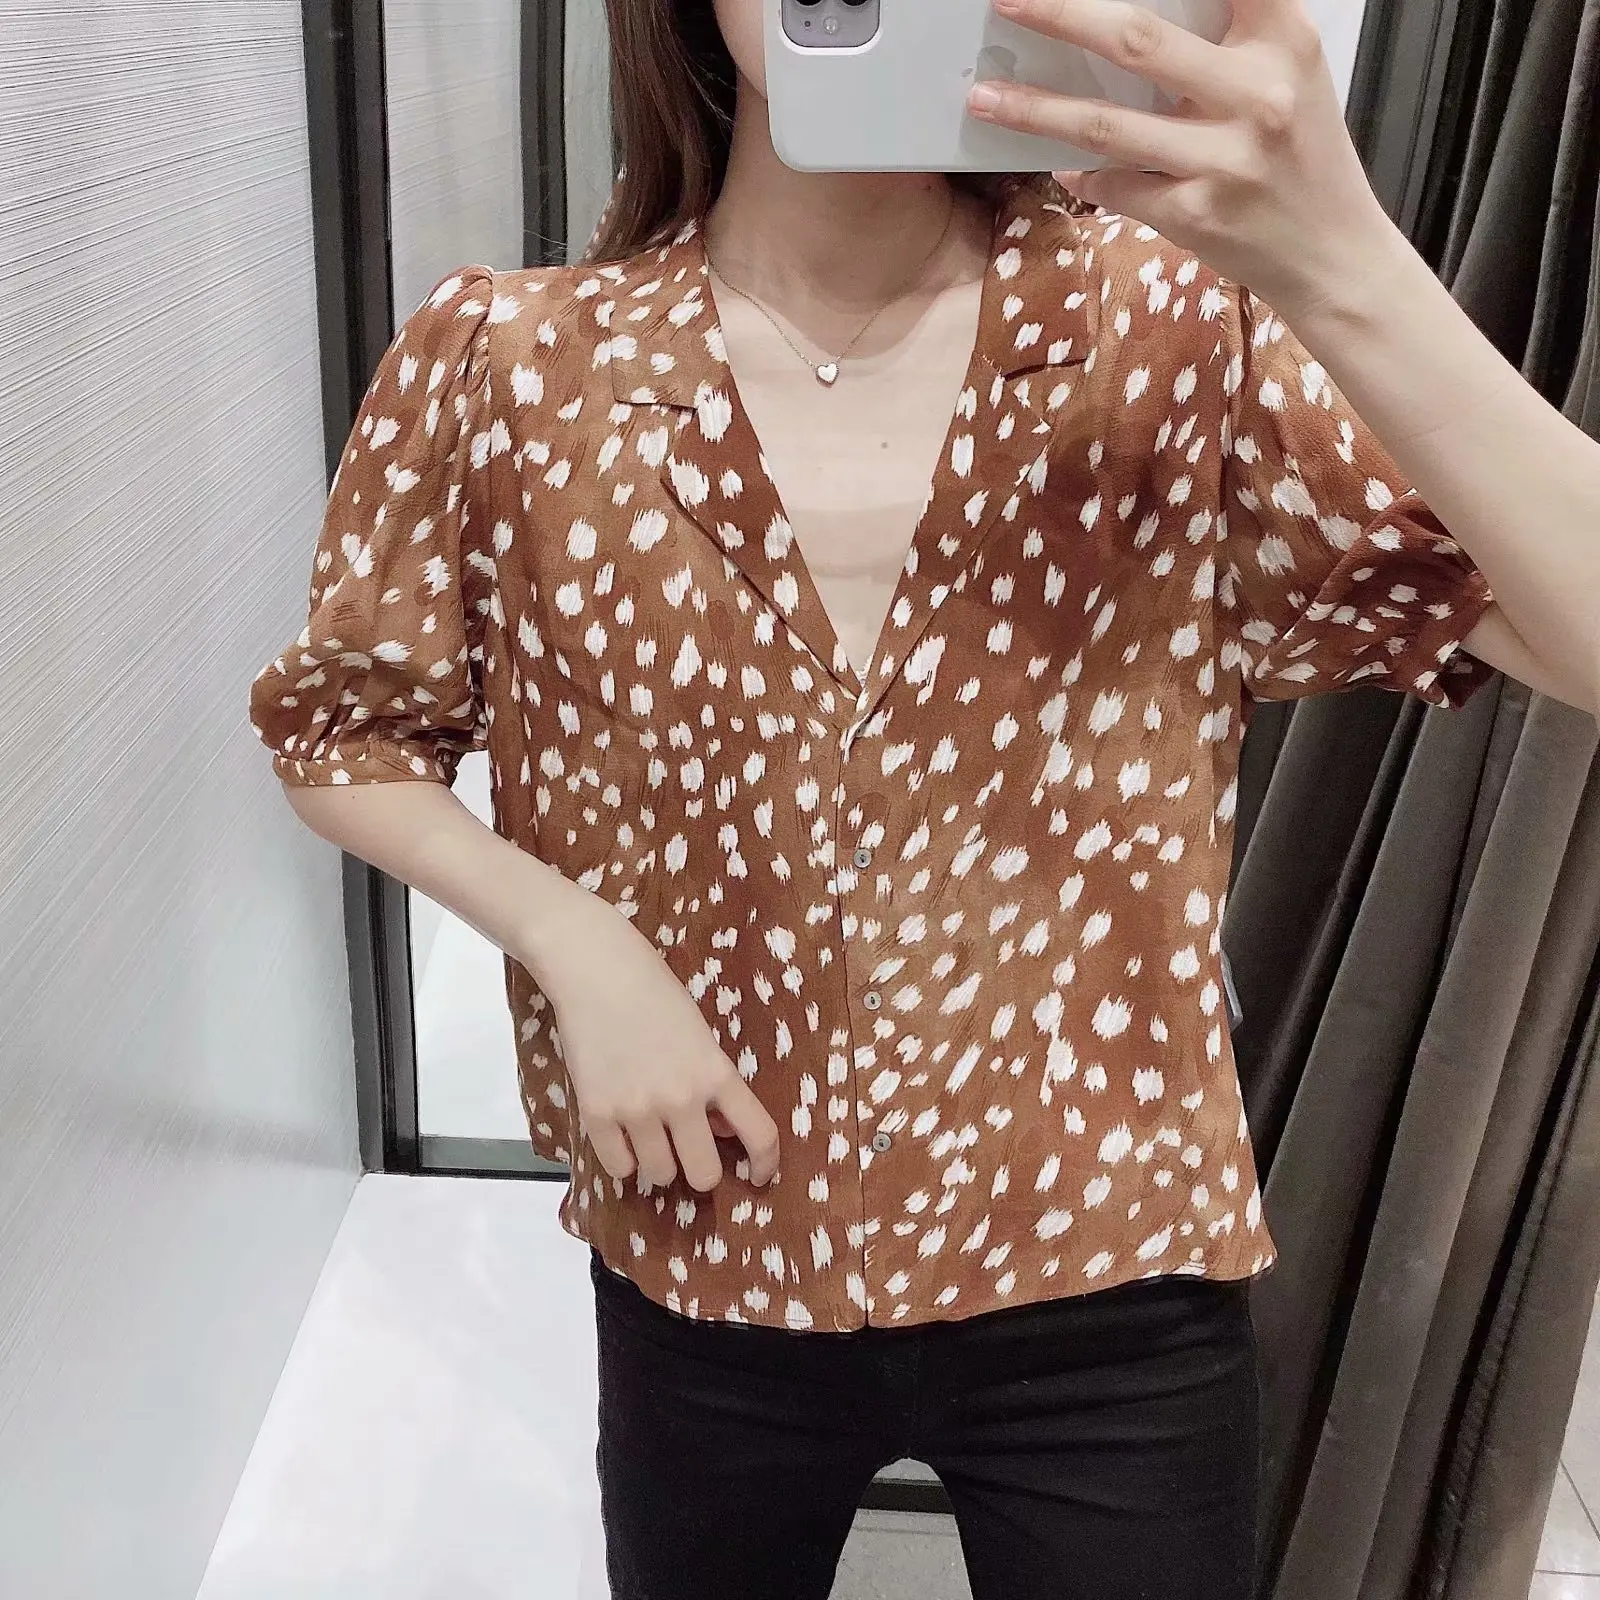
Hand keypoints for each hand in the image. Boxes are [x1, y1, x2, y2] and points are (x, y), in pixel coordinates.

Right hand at [521, 884, 782, 1193]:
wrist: (596, 970)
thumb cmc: (653, 992)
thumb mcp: (700, 1035)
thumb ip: (712, 1085)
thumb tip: (721, 1131)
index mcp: (717, 1072)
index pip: (760, 1135)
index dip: (764, 1164)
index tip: (757, 1176)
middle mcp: (682, 1098)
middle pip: (704, 1174)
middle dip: (700, 1169)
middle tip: (688, 1154)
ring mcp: (638, 1109)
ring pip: (660, 1175)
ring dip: (659, 1164)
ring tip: (650, 1139)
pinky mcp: (597, 1114)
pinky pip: (618, 1167)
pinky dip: (623, 1159)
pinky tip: (622, 1136)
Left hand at [966, 0, 1405, 319]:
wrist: (1335, 255)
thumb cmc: (1303, 157)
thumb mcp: (1288, 72)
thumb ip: (1229, 36)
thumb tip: (1127, 24)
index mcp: (1284, 39)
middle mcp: (1256, 93)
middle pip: (1137, 40)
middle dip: (1061, 15)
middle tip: (1007, 2)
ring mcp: (1223, 160)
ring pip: (1106, 127)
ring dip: (1034, 111)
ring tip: (983, 97)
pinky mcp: (1196, 217)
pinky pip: (1114, 187)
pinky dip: (1081, 176)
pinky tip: (1058, 167)